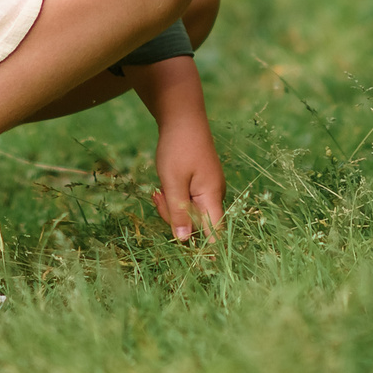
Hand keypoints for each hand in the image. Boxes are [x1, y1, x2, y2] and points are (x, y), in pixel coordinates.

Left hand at [151, 112, 225, 240]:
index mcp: (212, 195)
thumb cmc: (177, 148)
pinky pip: (187, 199)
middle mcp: (214, 194)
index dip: (204, 246)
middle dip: (174, 216)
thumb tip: (183, 241)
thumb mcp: (173, 181)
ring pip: (189, 211)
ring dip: (171, 205)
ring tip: (159, 187)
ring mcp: (208, 188)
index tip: (189, 254)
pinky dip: (174, 196)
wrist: (182, 117)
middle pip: (197, 223)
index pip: (215, 232)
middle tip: (157, 195)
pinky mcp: (200, 182)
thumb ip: (179, 211)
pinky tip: (164, 184)